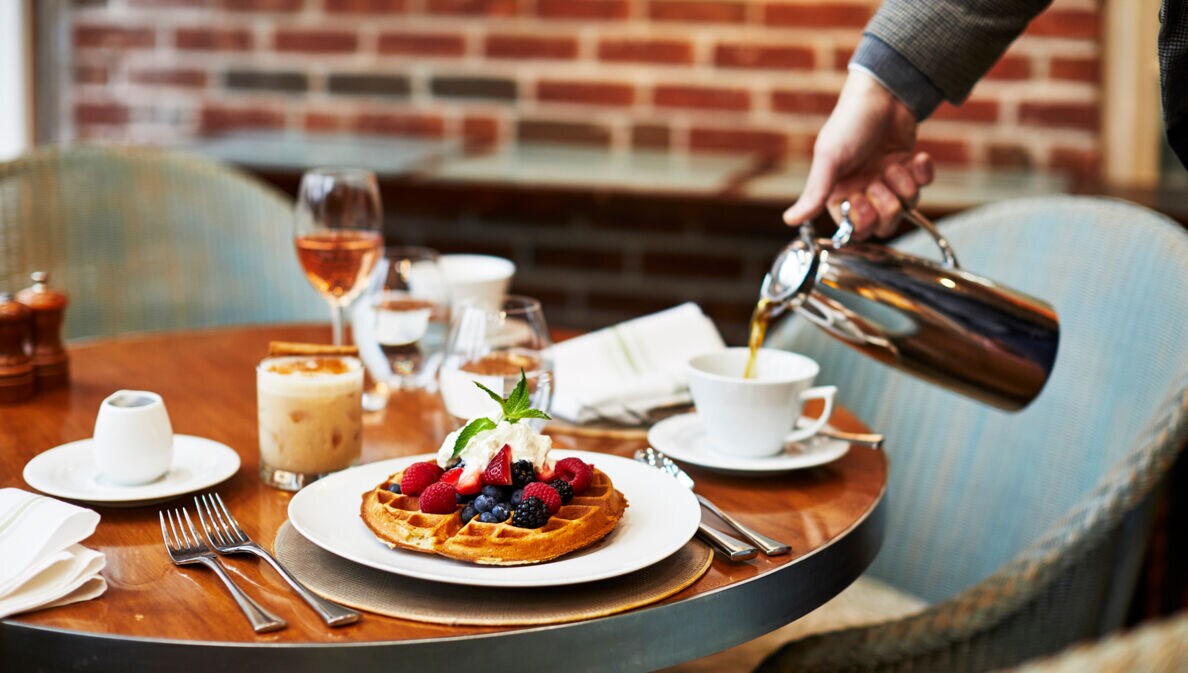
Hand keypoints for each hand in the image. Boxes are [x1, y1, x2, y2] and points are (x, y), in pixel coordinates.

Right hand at [783, 70, 934, 239]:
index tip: (861, 198)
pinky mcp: (909, 169)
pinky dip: (922, 173)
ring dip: (904, 186)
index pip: (854, 229)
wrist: (884, 92)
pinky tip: (914, 158)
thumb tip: (789, 220)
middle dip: (886, 206)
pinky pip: (924, 186)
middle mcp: (863, 190)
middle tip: (879, 183)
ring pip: (906, 207)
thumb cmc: (850, 122)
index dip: (862, 221)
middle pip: (883, 225)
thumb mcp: (829, 158)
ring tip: (894, 166)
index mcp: (839, 193)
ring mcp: (888, 180)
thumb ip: (814, 193)